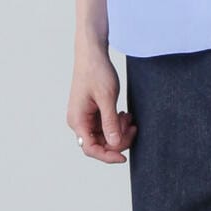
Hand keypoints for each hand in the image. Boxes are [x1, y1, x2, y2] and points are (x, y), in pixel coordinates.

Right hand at [67, 43, 137, 162]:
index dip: (108, 156)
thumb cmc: (96, 71)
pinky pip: (105, 126)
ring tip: (129, 117)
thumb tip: (113, 144)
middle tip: (133, 127)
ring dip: (119, 130)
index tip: (124, 157)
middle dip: (118, 139)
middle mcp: (79, 121)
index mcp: (78, 120)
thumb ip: (110, 122)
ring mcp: (85, 117)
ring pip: (104, 135)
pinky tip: (124, 114)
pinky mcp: (92, 112)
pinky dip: (116, 123)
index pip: (90, 149)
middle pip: (99, 144)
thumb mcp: (107, 97)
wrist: (92, 53)